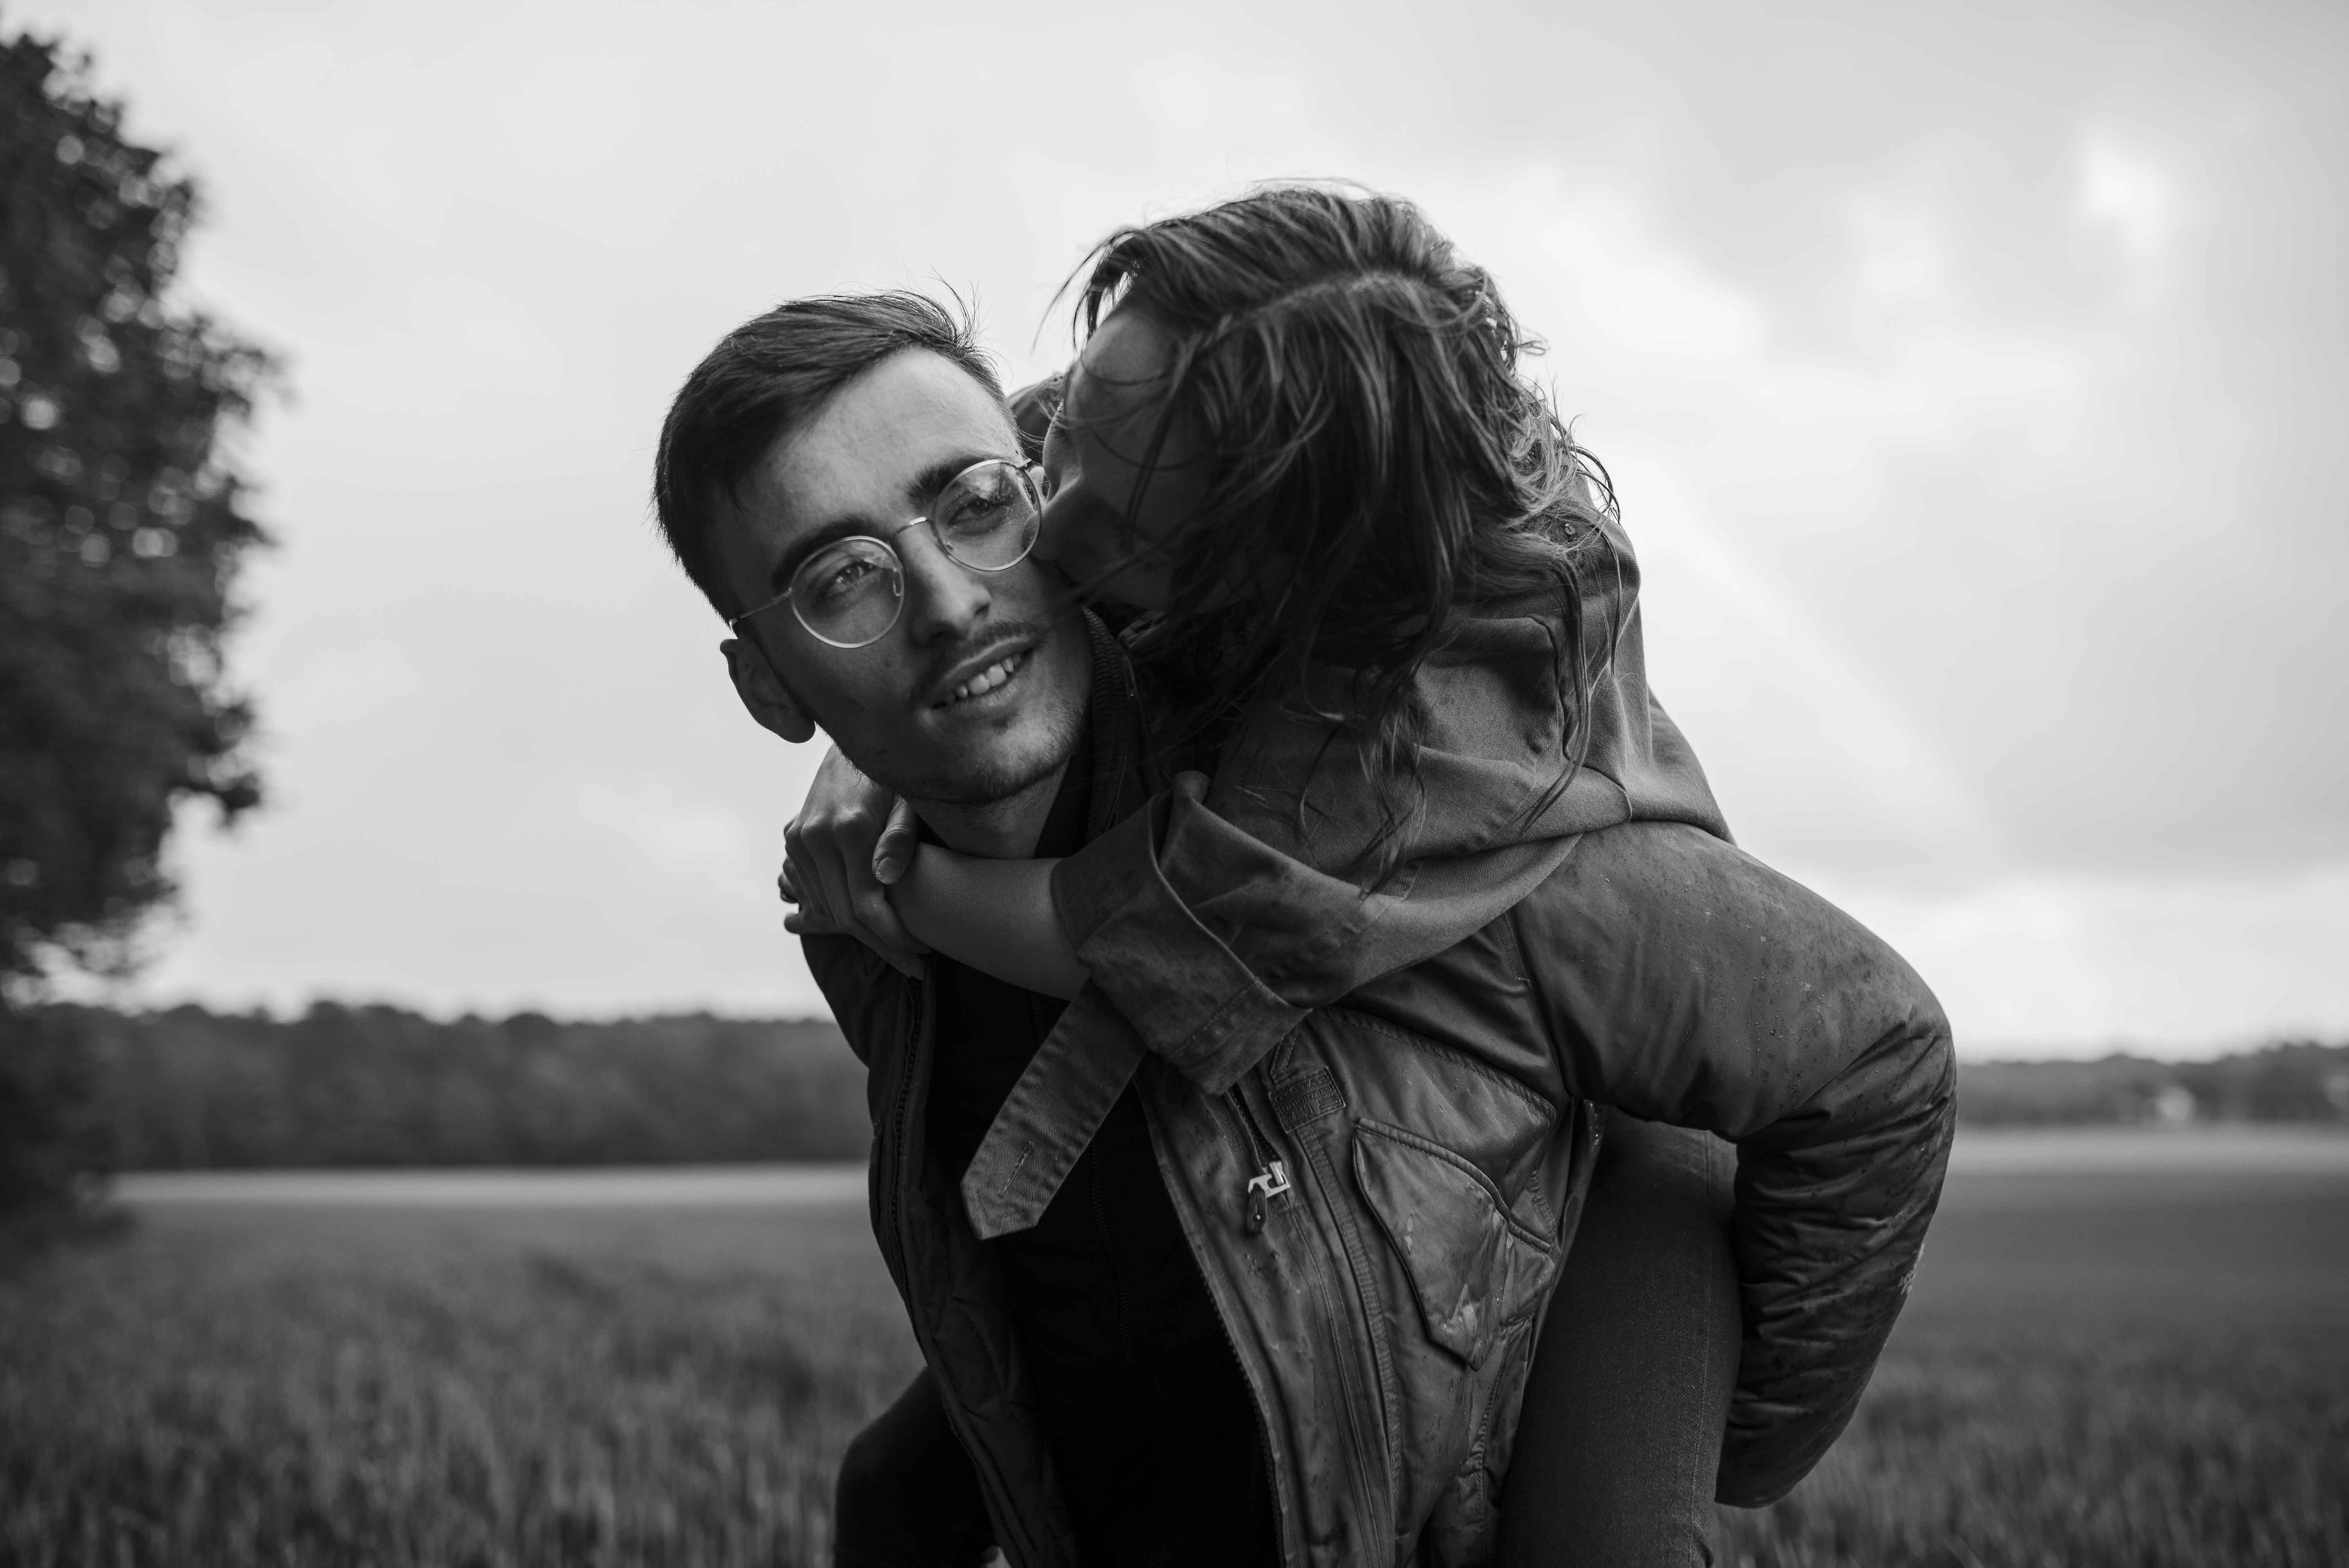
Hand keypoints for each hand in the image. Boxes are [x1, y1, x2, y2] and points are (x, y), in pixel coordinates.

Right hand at [780, 746, 927, 975]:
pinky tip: (867, 925)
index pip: (867, 905)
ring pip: (824, 908)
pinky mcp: (793, 838)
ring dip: (859, 934)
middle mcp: (816, 836)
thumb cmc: (895, 775)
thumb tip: (885, 876)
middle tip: (915, 965)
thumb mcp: (910, 802)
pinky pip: (812, 892)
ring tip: (897, 950)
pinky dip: (836, 913)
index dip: (894, 937)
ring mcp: (799, 838)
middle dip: (881, 945)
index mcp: (849, 828)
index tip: (922, 954)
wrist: (854, 743)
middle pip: (844, 914)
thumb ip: (900, 838)